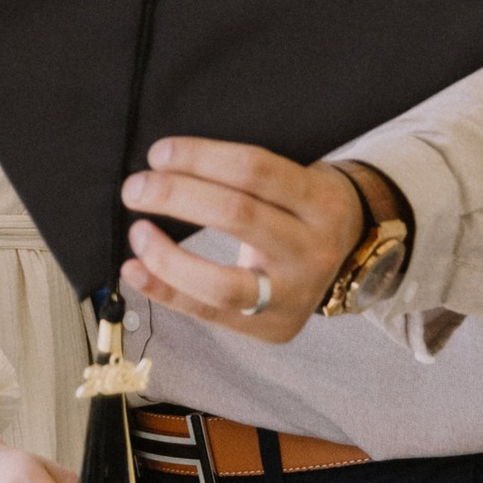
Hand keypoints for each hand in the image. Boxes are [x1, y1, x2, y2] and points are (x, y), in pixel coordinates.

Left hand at [118, 144, 382, 344]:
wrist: (347, 255)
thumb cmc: (303, 206)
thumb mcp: (297, 177)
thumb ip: (247, 174)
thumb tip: (165, 165)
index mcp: (320, 200)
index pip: (255, 170)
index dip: (201, 158)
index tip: (159, 154)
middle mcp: (313, 249)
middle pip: (237, 218)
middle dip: (176, 198)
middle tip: (135, 188)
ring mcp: (294, 295)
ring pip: (222, 284)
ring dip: (167, 258)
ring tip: (138, 234)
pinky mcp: (273, 328)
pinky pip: (208, 313)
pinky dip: (165, 291)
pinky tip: (134, 270)